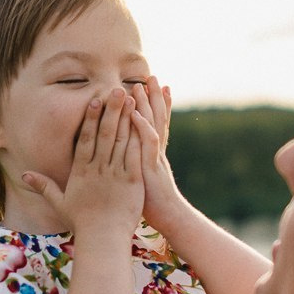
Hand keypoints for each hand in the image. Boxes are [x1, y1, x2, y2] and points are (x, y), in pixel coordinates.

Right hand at [22, 88, 143, 239]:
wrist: (103, 240)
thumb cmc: (81, 223)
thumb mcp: (59, 203)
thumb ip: (44, 185)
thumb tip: (23, 174)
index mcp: (81, 172)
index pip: (86, 139)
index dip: (91, 118)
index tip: (95, 100)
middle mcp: (98, 170)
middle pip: (105, 134)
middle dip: (112, 110)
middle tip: (117, 88)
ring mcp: (116, 175)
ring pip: (122, 141)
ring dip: (127, 118)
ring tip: (132, 99)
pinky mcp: (133, 182)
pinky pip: (136, 156)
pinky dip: (139, 139)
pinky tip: (144, 123)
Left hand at [131, 76, 186, 230]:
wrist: (168, 217)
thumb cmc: (150, 203)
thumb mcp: (140, 179)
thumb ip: (134, 166)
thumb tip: (125, 161)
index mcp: (150, 152)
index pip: (152, 122)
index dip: (151, 104)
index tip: (148, 87)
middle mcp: (154, 150)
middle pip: (155, 117)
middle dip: (152, 96)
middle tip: (149, 75)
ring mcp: (154, 156)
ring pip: (153, 124)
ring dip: (148, 104)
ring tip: (143, 84)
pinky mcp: (151, 166)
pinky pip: (149, 143)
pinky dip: (143, 127)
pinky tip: (137, 113)